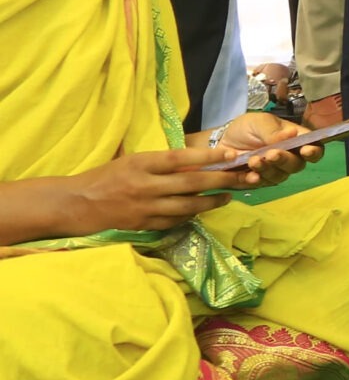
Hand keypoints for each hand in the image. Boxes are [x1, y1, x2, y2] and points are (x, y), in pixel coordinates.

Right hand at [53, 146, 239, 234]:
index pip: (180, 158)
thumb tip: (196, 161)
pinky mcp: (143, 226)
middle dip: (220, 180)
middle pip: (190, 183)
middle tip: (242, 177)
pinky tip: (203, 211)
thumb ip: (160, 162)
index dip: (207, 156)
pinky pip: (174, 222)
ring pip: (187, 207)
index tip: (230, 154)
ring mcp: (144, 208)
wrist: (76, 204)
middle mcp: (145, 186)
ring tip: (228, 196)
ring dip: (211, 202)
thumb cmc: (106, 177)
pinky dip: (191, 216)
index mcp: (141, 164)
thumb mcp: (132, 160)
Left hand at [212, 111, 323, 186]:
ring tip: (253, 160)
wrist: (219, 142)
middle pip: (298, 164)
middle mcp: (289, 157)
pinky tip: (250, 175)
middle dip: (285, 160)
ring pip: (281, 176)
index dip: (314, 151)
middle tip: (270, 154)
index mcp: (295, 139)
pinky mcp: (260, 181)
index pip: (314, 147)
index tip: (306, 150)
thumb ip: (273, 130)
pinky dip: (258, 179)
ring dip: (269, 169)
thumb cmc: (245, 128)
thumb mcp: (258, 122)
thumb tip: (291, 135)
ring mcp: (275, 170)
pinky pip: (264, 184)